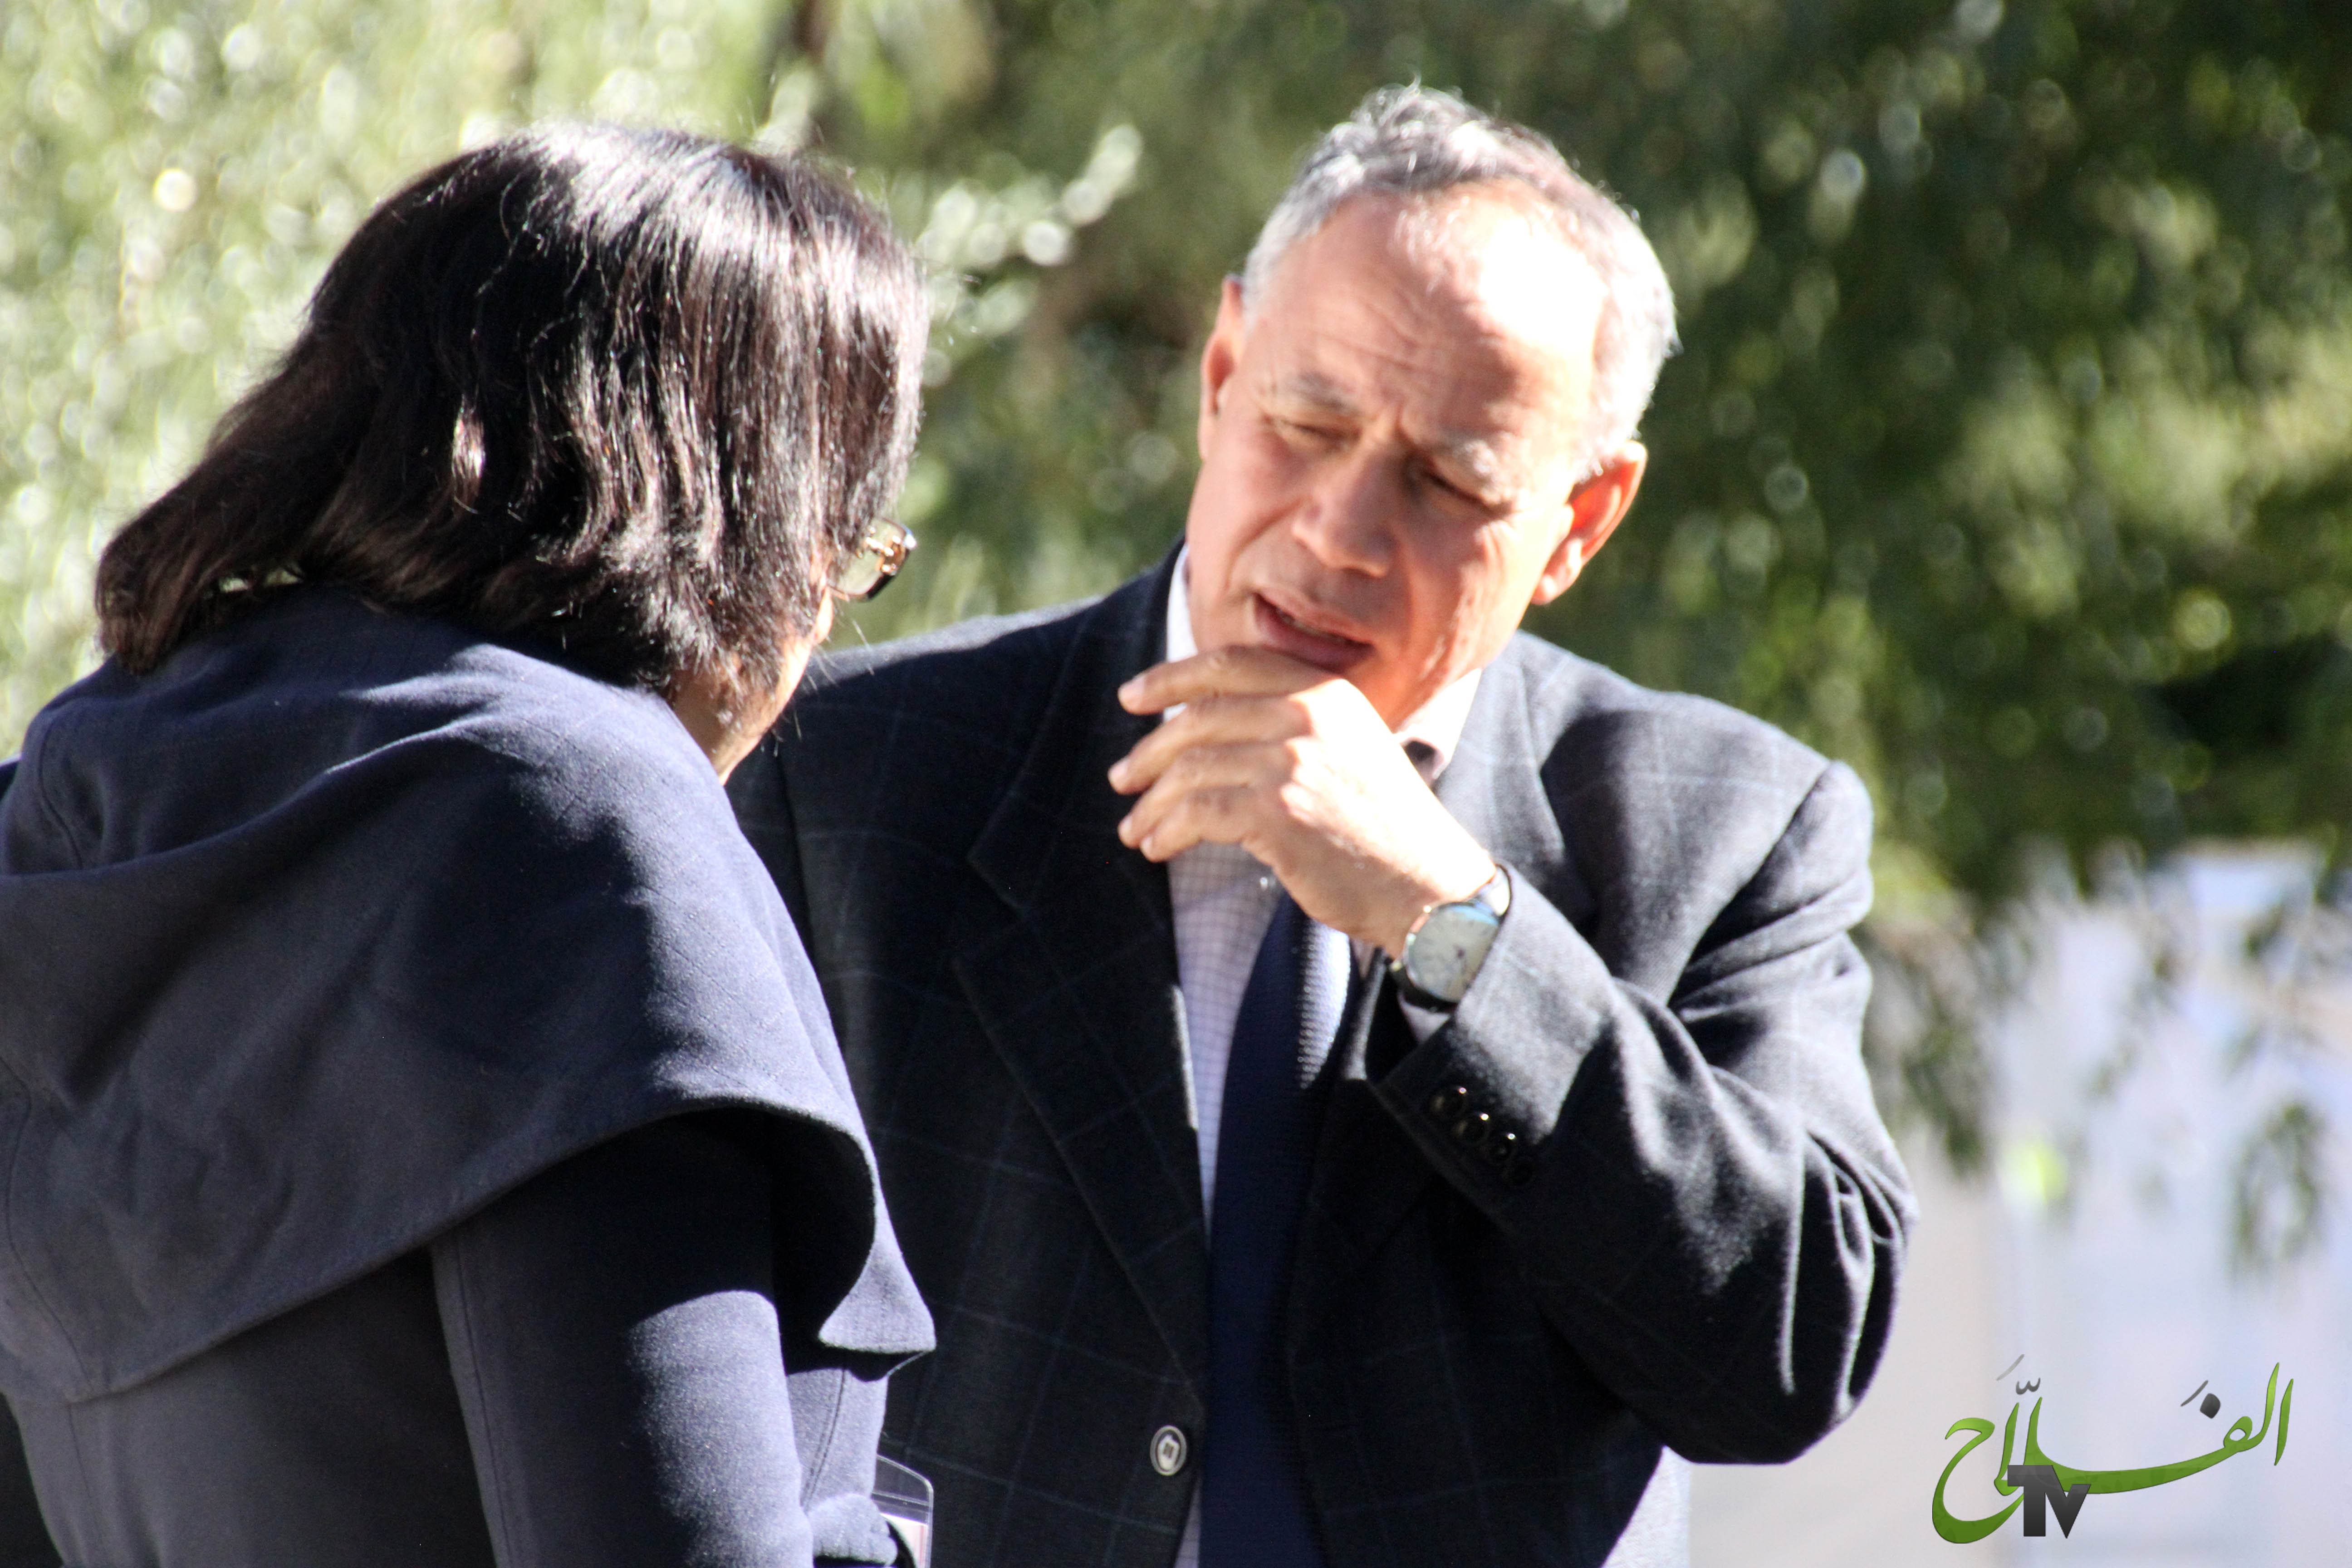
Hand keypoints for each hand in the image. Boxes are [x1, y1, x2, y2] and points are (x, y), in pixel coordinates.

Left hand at [1108, 647, 1496, 951]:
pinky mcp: (1279, 811)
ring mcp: (1293, 760)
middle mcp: (1308, 714)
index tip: (1131, 696)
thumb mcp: (1348, 748)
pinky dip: (1169, 830)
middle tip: (1121, 778)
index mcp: (1324, 691)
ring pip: (1191, 768)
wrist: (1427, 884)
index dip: (1170, 678)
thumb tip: (1207, 723)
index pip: (1229, 664)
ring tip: (1134, 828)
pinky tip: (1159, 846)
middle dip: (1149, 752)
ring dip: (1152, 803)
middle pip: (1199, 717)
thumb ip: (1293, 723)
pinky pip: (1198, 811)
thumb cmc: (1382, 827)